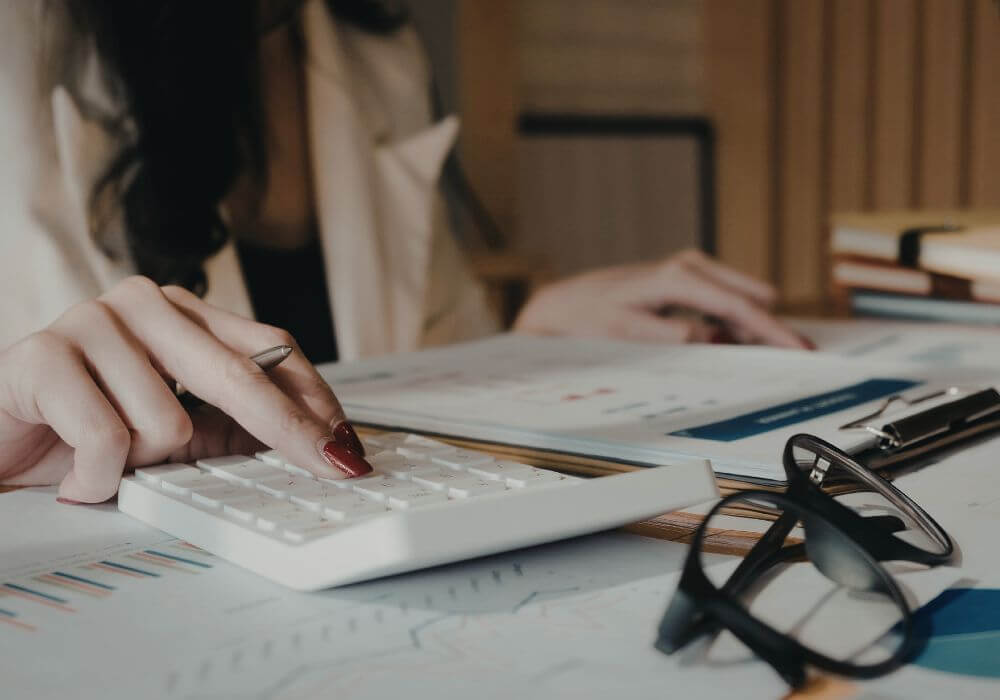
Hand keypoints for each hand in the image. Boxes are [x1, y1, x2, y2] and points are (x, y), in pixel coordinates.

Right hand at [0, 276, 370, 502]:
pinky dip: (96, 477)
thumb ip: (229, 428)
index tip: (344, 441)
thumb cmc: (77, 427)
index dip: (312, 397)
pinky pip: (108, 438)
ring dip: (141, 465)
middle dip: (288, 430)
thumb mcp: (170, 430)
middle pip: (239, 373)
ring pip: (169, 422)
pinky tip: (75, 474)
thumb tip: (309, 444)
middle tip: (329, 466)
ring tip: (107, 462)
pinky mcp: (43, 354)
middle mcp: (142, 303)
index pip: (269, 346)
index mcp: (180, 312)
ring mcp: (92, 321)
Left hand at [513, 249, 810, 347]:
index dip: (773, 331)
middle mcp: (688, 266)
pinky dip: (733, 321)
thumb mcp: (630, 334)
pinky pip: (725, 299)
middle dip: (770, 328)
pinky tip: (731, 343)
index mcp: (677, 279)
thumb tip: (720, 339)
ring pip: (741, 298)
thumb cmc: (590, 319)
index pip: (739, 307)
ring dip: (750, 327)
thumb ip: (678, 337)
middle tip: (791, 360)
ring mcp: (690, 269)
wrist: (565, 304)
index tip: (800, 349)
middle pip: (751, 298)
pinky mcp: (687, 278)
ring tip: (758, 358)